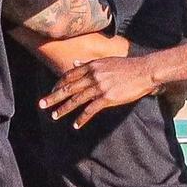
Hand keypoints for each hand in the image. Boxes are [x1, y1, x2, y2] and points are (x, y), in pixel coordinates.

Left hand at [39, 56, 160, 128]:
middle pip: (68, 88)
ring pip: (77, 100)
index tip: (50, 91)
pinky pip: (91, 110)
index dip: (58, 84)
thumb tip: (75, 62)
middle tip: (41, 105)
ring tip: (55, 116)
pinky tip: (76, 125)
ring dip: (64, 109)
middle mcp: (93, 75)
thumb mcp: (106, 61)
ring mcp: (99, 87)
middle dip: (53, 97)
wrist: (144, 71)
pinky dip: (82, 118)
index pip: (69, 75)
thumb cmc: (127, 66)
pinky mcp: (108, 98)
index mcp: (91, 66)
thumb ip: (89, 63)